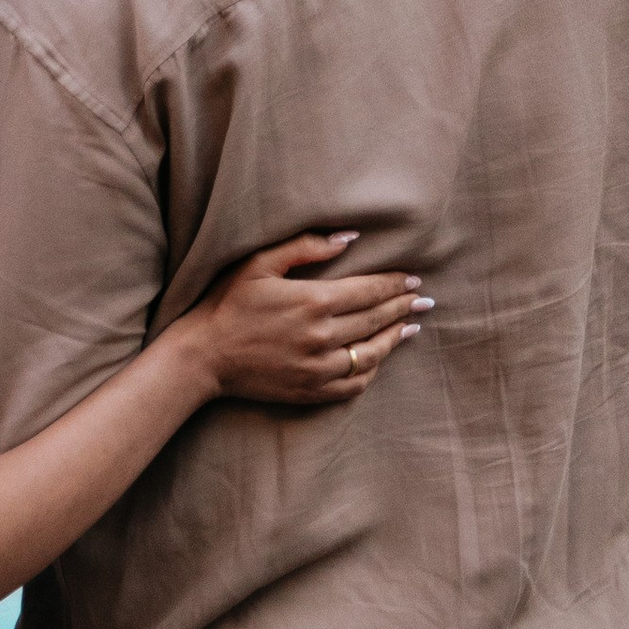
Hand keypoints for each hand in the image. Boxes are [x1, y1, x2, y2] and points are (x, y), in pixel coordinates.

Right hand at [181, 232, 427, 408]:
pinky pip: (354, 383)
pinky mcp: (311, 391)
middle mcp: (321, 337)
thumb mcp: (260, 262)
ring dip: (395, 338)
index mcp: (312, 301)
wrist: (204, 356)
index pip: (368, 290)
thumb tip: (350, 237)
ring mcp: (318, 368)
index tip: (413, 278)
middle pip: (374, 320)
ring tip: (411, 326)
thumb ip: (306, 247)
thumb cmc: (228, 302)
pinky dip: (372, 369)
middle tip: (424, 299)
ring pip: (371, 354)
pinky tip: (380, 358)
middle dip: (402, 306)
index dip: (393, 283)